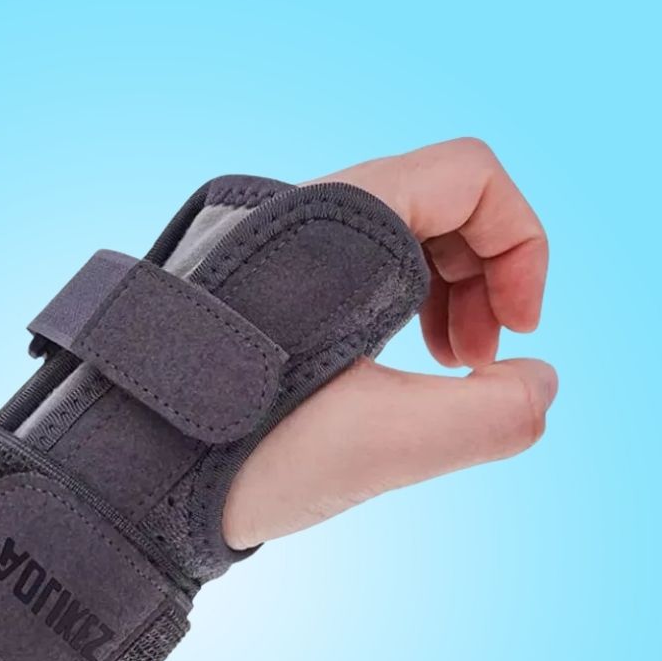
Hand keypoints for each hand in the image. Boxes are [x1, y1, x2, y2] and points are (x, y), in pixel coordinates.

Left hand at [223, 138, 554, 548]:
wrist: (124, 486)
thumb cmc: (237, 464)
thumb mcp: (382, 448)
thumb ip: (491, 417)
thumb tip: (537, 381)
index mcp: (333, 228)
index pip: (469, 174)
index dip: (521, 245)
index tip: (518, 332)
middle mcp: (296, 221)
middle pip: (435, 204)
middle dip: (483, 278)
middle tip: (481, 364)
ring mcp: (271, 256)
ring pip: (391, 240)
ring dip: (442, 296)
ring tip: (445, 373)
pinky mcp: (256, 294)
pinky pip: (348, 275)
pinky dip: (392, 310)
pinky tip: (390, 373)